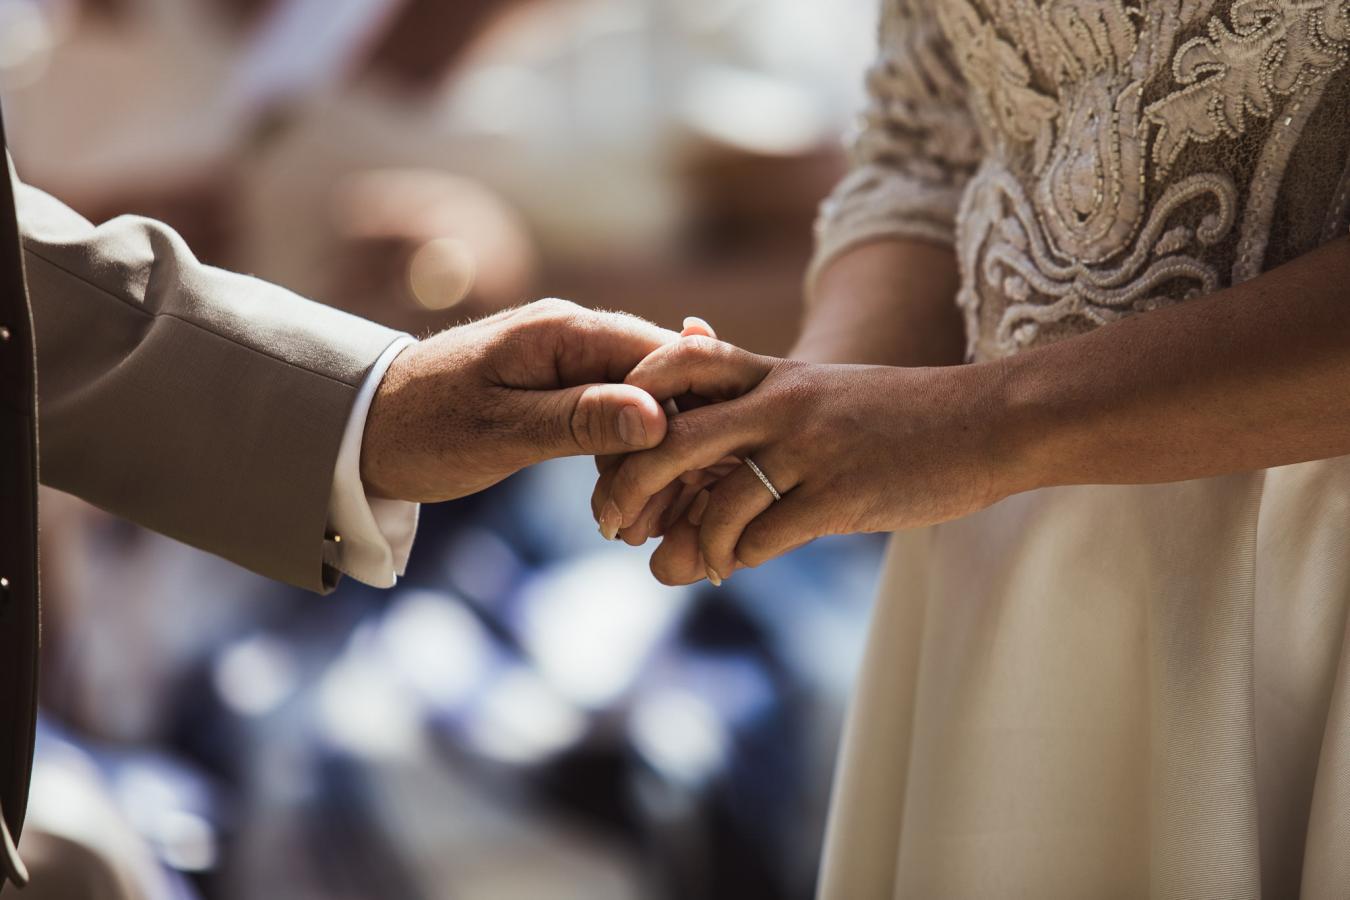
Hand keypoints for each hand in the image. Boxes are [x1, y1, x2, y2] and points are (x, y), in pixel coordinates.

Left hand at [361, 299, 679, 501]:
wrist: (359, 426)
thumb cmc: (422, 430)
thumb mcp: (502, 433)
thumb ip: (580, 422)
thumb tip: (658, 419)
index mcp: (564, 331)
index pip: (666, 356)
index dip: (696, 410)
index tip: (705, 473)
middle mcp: (574, 332)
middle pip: (662, 380)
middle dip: (675, 444)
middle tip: (667, 515)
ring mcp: (566, 357)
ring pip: (641, 402)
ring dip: (649, 458)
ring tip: (637, 522)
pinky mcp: (557, 385)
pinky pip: (612, 413)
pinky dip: (621, 456)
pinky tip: (615, 502)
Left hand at [593, 337, 1014, 584]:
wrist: (988, 424)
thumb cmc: (898, 416)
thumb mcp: (823, 395)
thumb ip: (758, 407)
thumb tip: (698, 423)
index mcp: (774, 372)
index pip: (677, 363)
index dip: (631, 400)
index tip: (610, 446)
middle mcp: (783, 402)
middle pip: (672, 437)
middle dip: (626, 485)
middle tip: (608, 522)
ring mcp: (812, 448)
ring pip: (718, 503)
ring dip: (690, 544)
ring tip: (680, 565)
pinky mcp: (843, 496)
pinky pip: (764, 538)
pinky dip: (737, 559)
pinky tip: (734, 566)